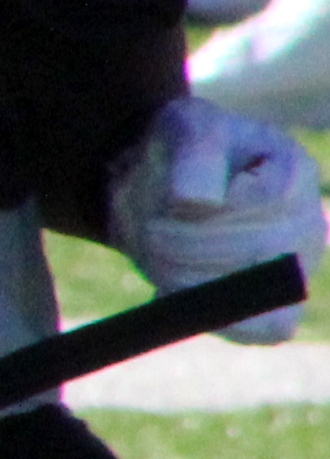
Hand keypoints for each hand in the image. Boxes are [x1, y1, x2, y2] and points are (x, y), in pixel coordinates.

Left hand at [107, 95, 320, 341]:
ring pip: (252, 294)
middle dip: (183, 245)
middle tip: (149, 232)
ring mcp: (299, 267)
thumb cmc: (181, 148)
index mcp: (293, 172)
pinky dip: (211, 316)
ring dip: (185, 279)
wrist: (168, 180)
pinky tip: (172, 292)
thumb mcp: (182, 128)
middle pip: (254, 252)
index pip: (256, 207)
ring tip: (158, 255)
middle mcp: (308, 222)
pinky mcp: (281, 305)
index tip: (167, 201)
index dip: (198, 212)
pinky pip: (266, 330)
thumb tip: (196, 204)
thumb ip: (194, 156)